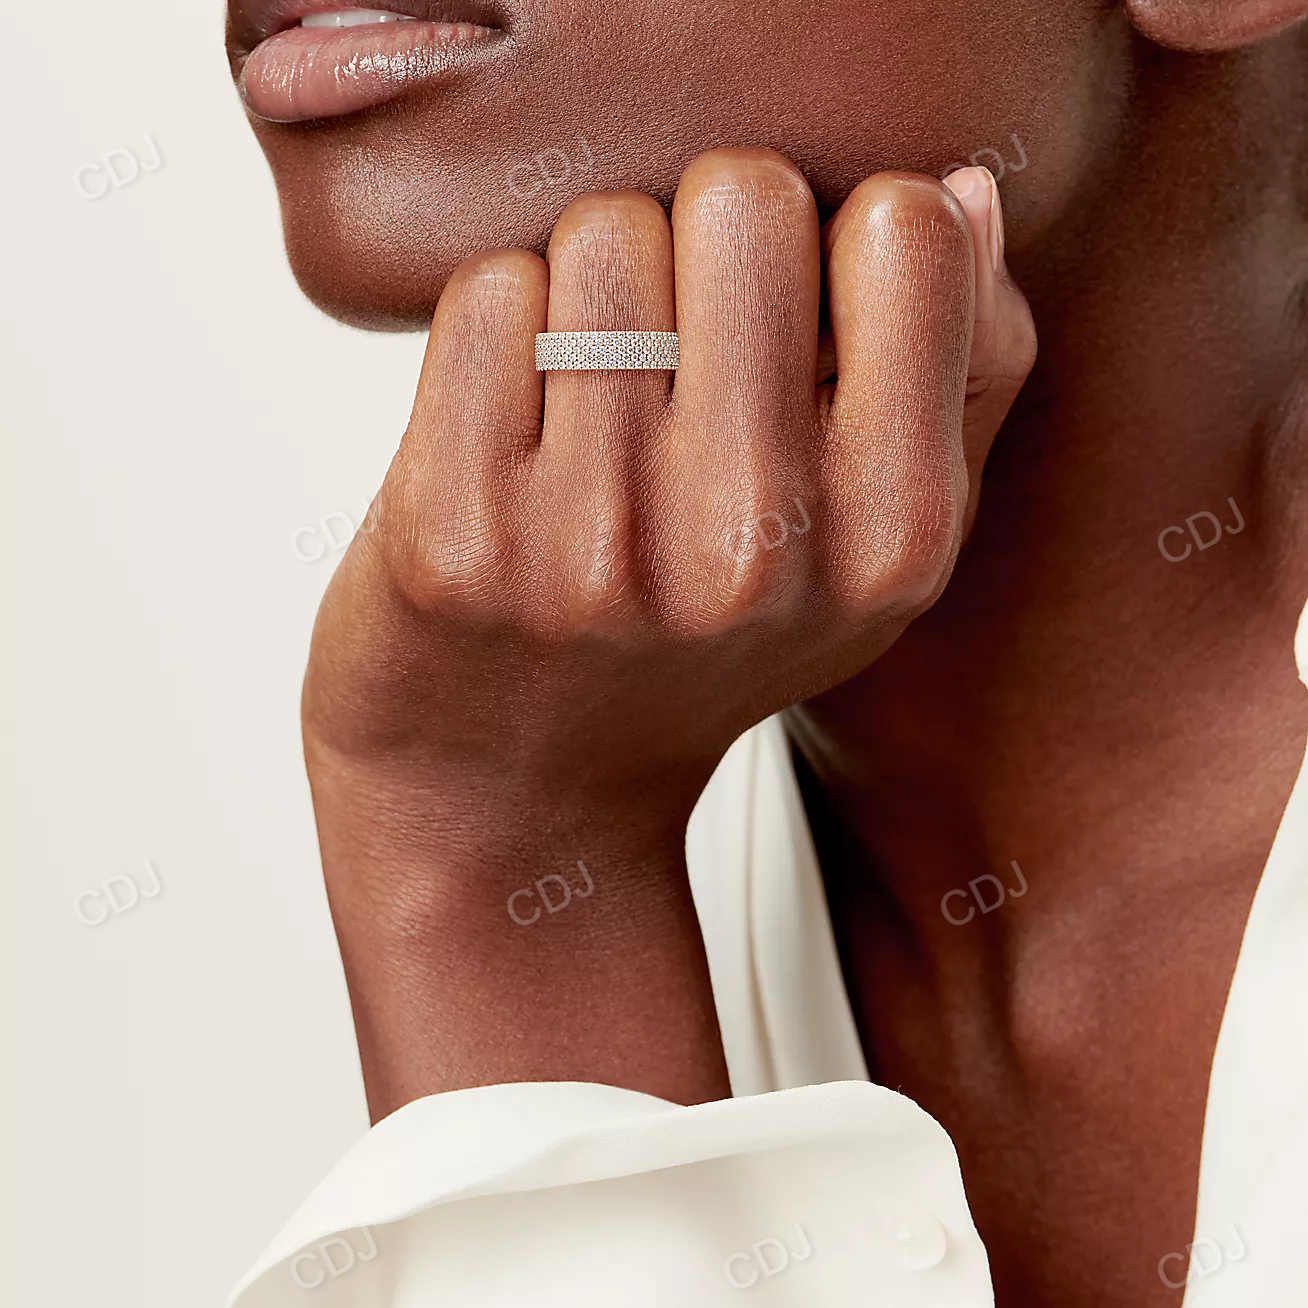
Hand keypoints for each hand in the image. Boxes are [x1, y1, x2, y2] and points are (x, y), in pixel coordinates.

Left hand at [306, 150, 1033, 814]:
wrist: (521, 785)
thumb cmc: (698, 649)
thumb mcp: (875, 553)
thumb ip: (960, 374)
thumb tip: (961, 192)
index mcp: (890, 539)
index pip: (904, 227)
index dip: (838, 241)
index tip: (795, 316)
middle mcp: (750, 545)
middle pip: (745, 196)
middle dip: (709, 243)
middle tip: (683, 351)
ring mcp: (596, 541)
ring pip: (605, 232)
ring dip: (596, 292)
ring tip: (596, 407)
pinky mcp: (456, 528)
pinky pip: (488, 293)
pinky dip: (500, 335)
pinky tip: (515, 435)